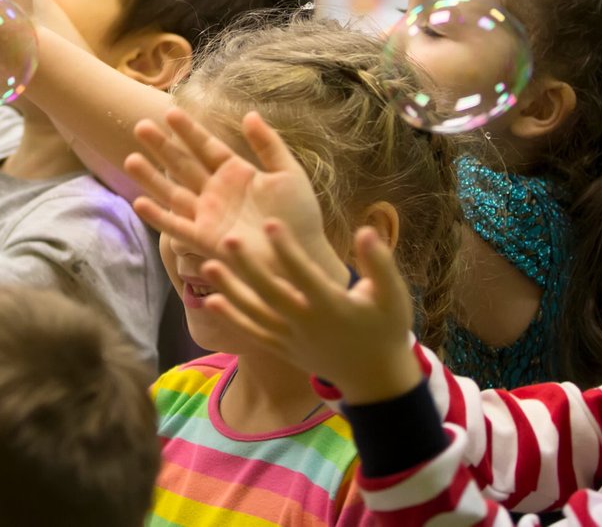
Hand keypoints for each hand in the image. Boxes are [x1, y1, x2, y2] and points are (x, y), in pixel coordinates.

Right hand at [125, 108, 340, 277]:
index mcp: (235, 173)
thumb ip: (268, 145)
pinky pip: (176, 227)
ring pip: (172, 193)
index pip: (206, 146)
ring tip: (130, 159)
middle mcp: (216, 192)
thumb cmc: (299, 217)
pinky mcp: (205, 239)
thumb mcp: (288, 174)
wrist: (301, 256)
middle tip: (140, 126)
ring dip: (151, 178)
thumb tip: (249, 114)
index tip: (170, 111)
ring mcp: (208, 216)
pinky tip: (140, 203)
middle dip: (162, 147)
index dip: (188, 131)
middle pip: (183, 165)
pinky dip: (158, 217)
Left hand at [201, 224, 422, 404]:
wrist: (375, 378)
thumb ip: (380, 264)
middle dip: (248, 267)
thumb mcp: (394, 297)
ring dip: (231, 290)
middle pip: (271, 293)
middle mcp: (307, 324)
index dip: (288, 250)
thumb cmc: (386, 329)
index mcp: (333, 307)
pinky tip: (211, 301)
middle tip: (228, 240)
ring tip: (206, 266)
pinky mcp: (283, 348)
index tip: (270, 223)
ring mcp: (292, 339)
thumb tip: (366, 231)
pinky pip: (253, 334)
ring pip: (255, 313)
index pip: (305, 275)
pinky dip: (232, 320)